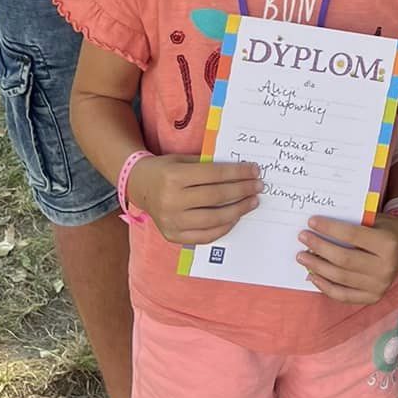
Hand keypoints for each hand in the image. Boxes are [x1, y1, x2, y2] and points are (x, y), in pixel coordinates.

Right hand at [129, 155, 260, 245]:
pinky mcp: (172, 235)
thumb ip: (208, 167)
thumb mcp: (183, 160)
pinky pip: (204, 236)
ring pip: (213, 219)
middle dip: (242, 191)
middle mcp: (171, 200)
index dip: (238, 173)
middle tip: (258, 186)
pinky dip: (223, 228)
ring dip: (238, 210)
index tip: (254, 171)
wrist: (139, 185)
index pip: (214, 175)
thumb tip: (242, 172)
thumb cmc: (165, 169)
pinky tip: (235, 218)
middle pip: (216, 197)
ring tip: (251, 202)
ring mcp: (171, 221)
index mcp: (174, 176)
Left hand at [297, 214, 397, 304]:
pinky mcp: (373, 297)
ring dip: (317, 267)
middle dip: (319, 247)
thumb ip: (352, 224)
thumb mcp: (375, 219)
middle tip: (303, 238)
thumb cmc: (385, 228)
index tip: (312, 222)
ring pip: (340, 278)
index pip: (351, 235)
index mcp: (387, 244)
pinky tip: (313, 276)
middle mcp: (385, 267)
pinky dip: (325, 286)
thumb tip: (318, 229)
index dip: (329, 228)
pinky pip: (343, 295)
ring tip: (302, 256)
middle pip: (343, 259)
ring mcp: (380, 286)